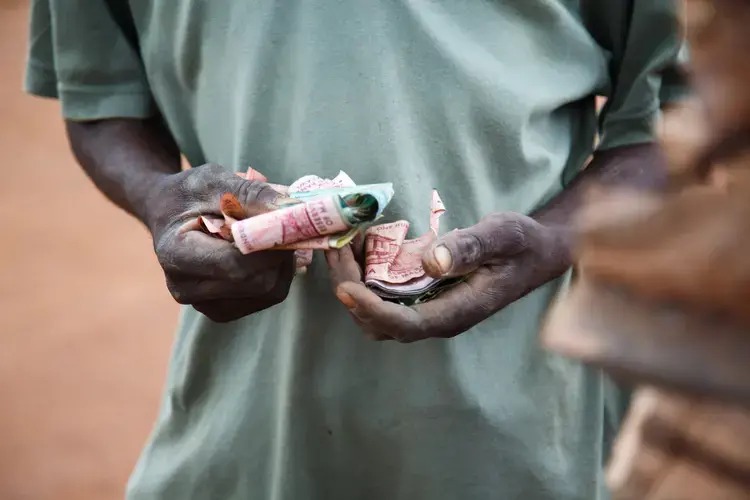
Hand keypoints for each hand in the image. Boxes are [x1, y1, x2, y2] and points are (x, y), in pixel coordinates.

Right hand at [145, 163, 294, 321]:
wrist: (167, 213)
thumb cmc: (188, 194)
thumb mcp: (213, 181)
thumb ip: (251, 194)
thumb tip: (292, 209)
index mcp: (176, 255)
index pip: (236, 264)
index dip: (271, 247)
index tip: (291, 222)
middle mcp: (186, 288)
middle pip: (258, 282)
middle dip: (282, 253)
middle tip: (289, 225)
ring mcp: (204, 304)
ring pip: (269, 291)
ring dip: (284, 262)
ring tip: (274, 235)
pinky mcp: (223, 309)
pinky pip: (268, 296)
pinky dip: (279, 272)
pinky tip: (268, 251)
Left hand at [326, 212, 569, 341]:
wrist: (536, 253)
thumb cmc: (521, 244)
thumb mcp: (503, 236)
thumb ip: (470, 247)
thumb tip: (432, 262)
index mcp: (458, 312)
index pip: (406, 325)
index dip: (372, 309)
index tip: (345, 286)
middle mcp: (438, 318)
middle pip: (381, 322)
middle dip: (350, 290)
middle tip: (334, 247)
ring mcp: (429, 309)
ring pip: (376, 312)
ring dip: (352, 281)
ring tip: (342, 242)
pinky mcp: (422, 297)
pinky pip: (383, 296)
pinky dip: (363, 274)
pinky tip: (359, 243)